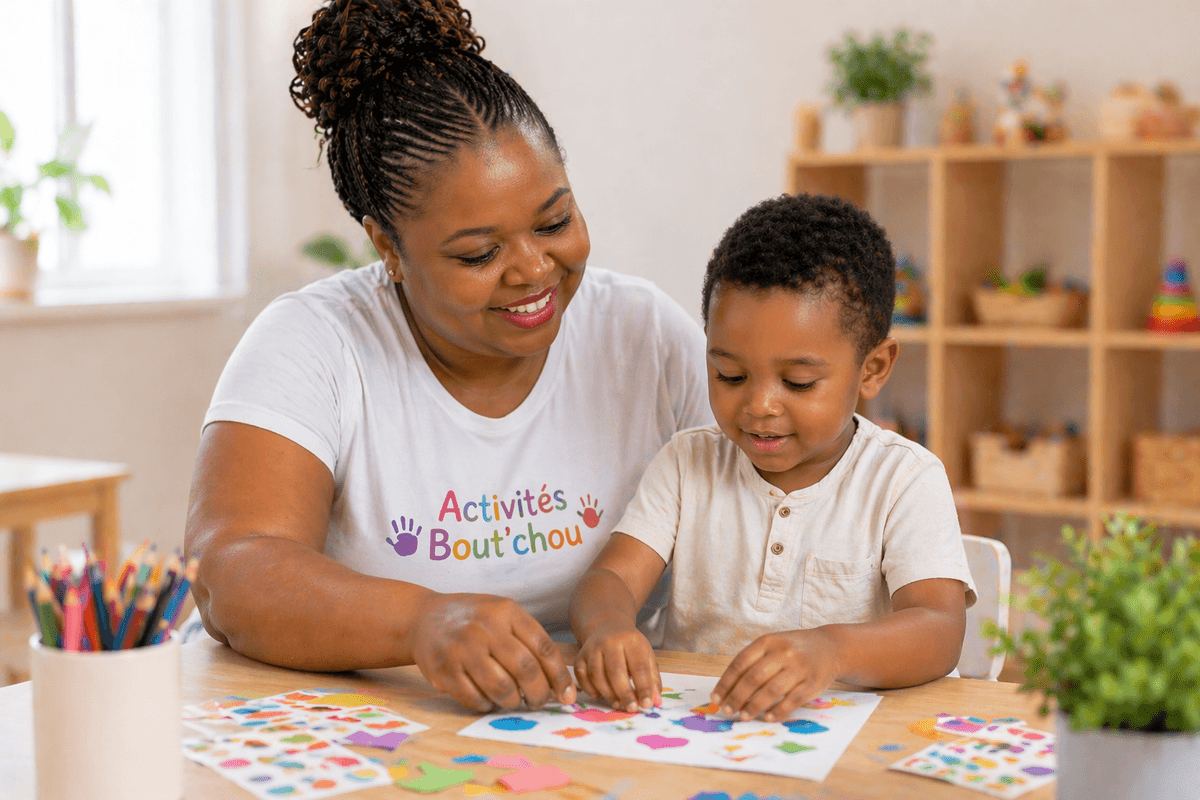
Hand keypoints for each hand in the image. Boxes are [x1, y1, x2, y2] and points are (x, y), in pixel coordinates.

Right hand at [409, 593, 574, 712]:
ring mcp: (462, 649)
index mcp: (506, 611)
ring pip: (501, 688)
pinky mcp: (443, 670)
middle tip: (539, 702)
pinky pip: (474, 698)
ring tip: (514, 701)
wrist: (424, 617)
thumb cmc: (473, 619)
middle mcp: (485, 627)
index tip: (568, 695)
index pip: (544, 648)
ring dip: (513, 702)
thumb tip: (560, 681)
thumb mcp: (502, 613)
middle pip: (526, 670)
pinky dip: (487, 705)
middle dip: (539, 694)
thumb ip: (529, 639)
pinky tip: (489, 700)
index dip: (560, 676)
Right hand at [575, 620, 660, 711]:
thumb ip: (653, 678)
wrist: (606, 625)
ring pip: (597, 675)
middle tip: (631, 708)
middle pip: (616, 671)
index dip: (643, 687)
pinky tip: (599, 696)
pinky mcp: (580, 656)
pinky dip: (590, 689)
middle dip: (625, 693)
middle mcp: (610, 642)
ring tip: (618, 704)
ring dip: (608, 694)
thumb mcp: (646, 654)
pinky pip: (582, 676)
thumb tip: (656, 702)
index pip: (639, 667)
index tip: (647, 704)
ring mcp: (592, 648)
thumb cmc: (629, 645)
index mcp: (631, 641)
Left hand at [710, 629, 839, 720]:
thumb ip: (753, 662)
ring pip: (772, 690)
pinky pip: (793, 700)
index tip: (716, 697)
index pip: (741, 662)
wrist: (830, 647)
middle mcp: (783, 652)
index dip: (726, 682)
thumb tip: (728, 689)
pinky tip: (766, 718)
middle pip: (754, 677)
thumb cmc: (793, 649)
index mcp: (768, 642)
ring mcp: (799, 667)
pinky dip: (778, 711)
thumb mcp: (773, 646)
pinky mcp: (813, 682)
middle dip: (737, 696)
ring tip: (743, 717)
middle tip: (727, 710)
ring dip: (754, 706)